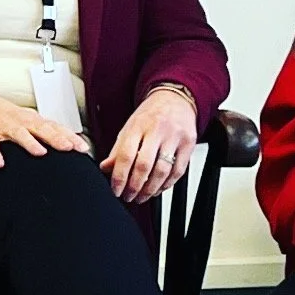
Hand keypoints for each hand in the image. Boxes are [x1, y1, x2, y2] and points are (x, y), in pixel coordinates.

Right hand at [0, 85, 89, 170]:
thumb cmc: (1, 115)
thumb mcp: (23, 121)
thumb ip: (42, 132)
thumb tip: (66, 143)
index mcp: (30, 119)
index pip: (54, 127)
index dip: (69, 137)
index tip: (83, 149)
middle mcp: (18, 121)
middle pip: (40, 128)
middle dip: (55, 138)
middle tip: (68, 148)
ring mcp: (1, 126)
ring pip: (18, 133)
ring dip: (29, 142)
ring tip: (40, 152)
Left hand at [103, 87, 196, 204]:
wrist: (175, 98)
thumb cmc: (150, 115)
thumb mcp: (130, 127)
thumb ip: (118, 150)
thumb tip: (106, 169)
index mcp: (138, 126)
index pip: (126, 155)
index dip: (119, 177)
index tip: (116, 190)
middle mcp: (157, 130)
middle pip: (144, 165)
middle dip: (135, 186)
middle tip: (129, 196)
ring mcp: (174, 137)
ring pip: (162, 171)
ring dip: (151, 189)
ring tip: (142, 196)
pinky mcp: (189, 144)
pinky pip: (178, 171)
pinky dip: (167, 184)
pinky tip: (158, 189)